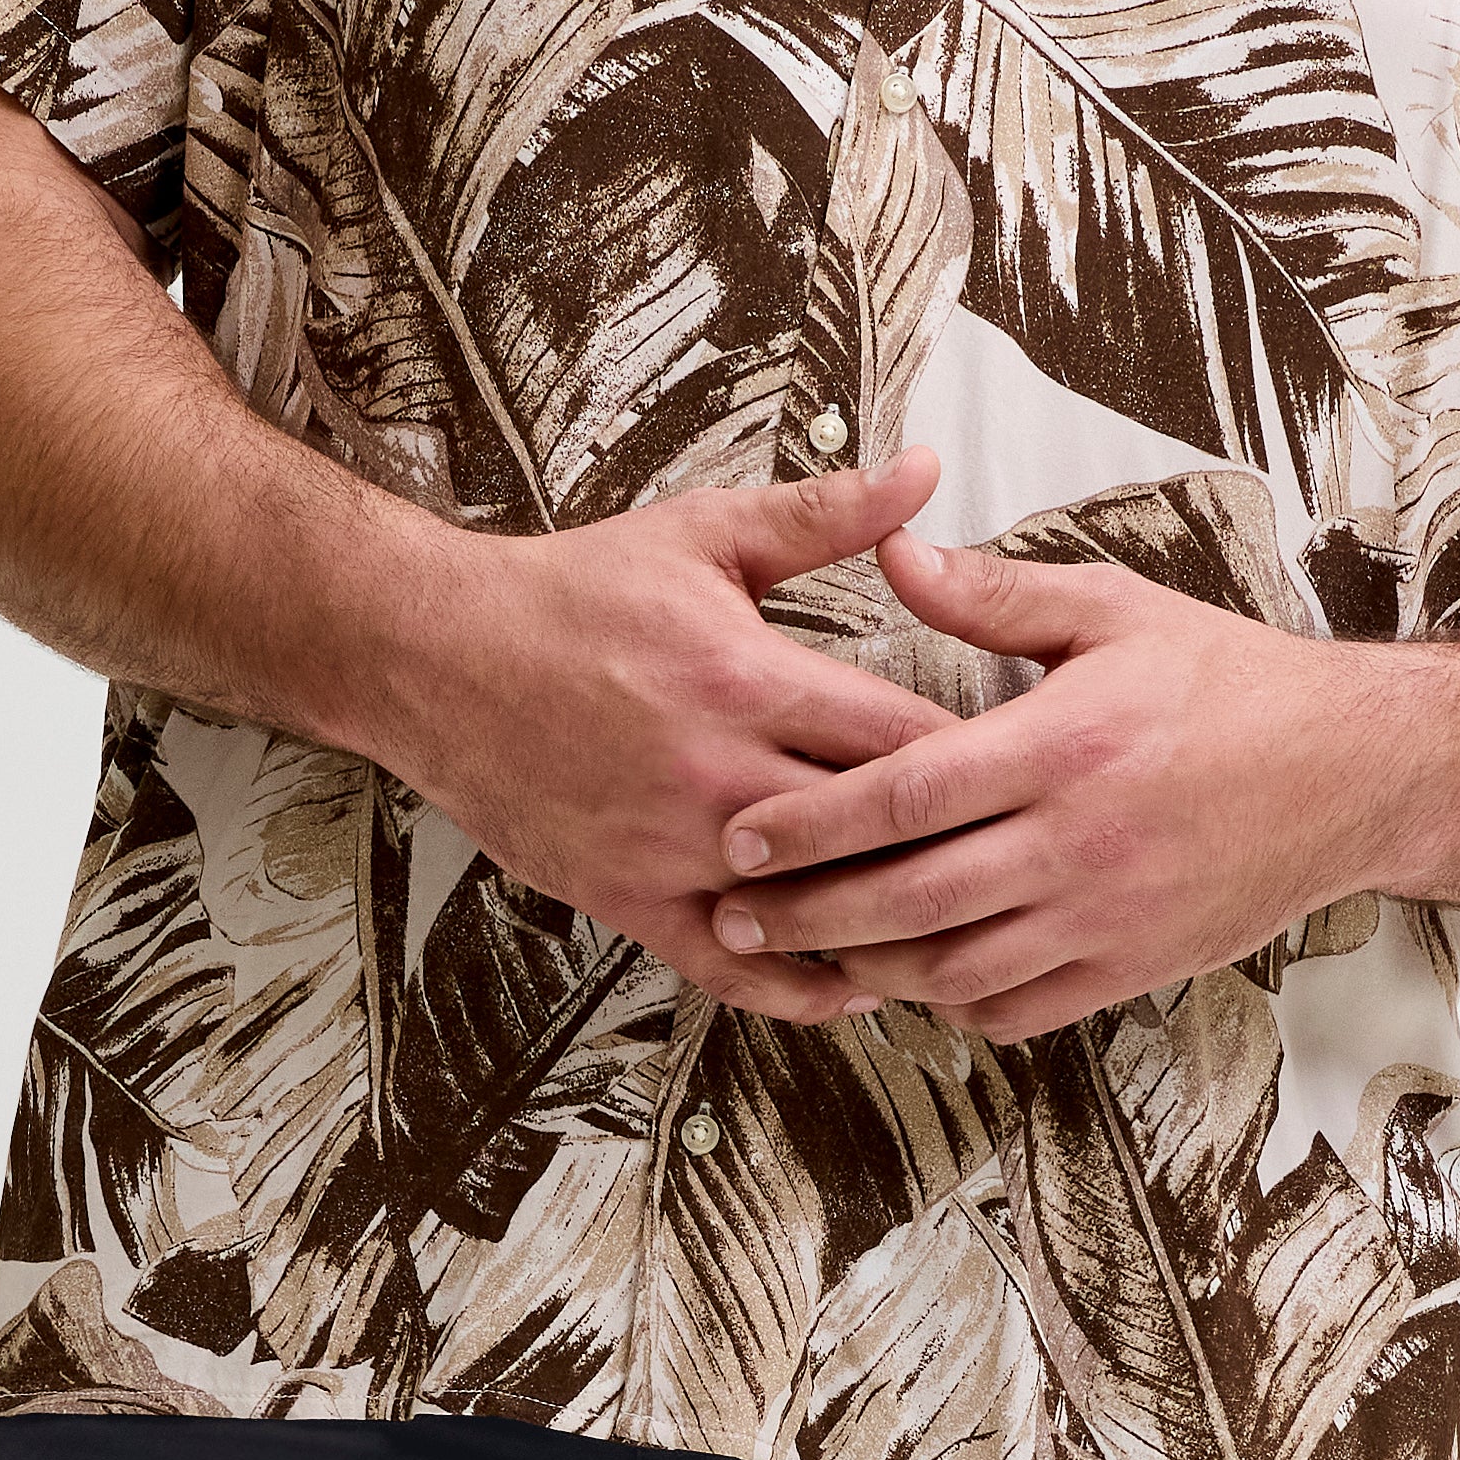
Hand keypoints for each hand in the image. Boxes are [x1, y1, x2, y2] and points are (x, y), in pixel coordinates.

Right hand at [377, 448, 955, 1022]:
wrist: (439, 658)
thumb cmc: (575, 592)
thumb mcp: (705, 535)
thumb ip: (825, 514)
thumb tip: (924, 470)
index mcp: (750, 681)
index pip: (905, 741)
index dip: (978, 762)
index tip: (1021, 769)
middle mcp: (718, 778)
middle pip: (875, 836)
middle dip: (948, 848)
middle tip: (1010, 859)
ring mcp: (674, 850)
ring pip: (816, 915)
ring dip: (888, 926)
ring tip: (957, 931)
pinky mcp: (633, 900)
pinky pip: (735, 969)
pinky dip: (804, 989)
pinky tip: (858, 985)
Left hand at [704, 523, 1396, 1041]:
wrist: (1354, 772)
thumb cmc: (1228, 683)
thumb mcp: (1115, 611)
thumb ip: (994, 594)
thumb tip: (892, 552)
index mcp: (1061, 745)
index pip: (902, 796)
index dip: (808, 824)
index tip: (741, 834)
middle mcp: (1077, 843)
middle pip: (907, 900)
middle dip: (807, 914)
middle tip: (738, 911)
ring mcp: (1104, 918)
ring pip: (951, 971)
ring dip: (868, 968)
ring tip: (811, 947)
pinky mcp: (1130, 968)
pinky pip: (1015, 1010)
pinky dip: (950, 1003)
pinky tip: (914, 974)